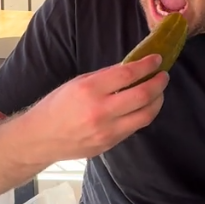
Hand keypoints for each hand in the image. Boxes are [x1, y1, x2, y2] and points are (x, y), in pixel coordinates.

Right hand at [25, 55, 168, 162]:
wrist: (40, 139)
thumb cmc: (58, 105)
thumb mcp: (79, 81)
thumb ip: (107, 76)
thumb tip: (132, 68)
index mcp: (90, 89)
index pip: (128, 74)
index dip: (147, 65)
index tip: (157, 59)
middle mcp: (100, 111)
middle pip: (143, 95)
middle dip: (159, 83)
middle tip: (163, 75)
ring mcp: (107, 131)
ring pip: (146, 115)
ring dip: (158, 100)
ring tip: (158, 91)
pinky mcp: (110, 144)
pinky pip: (135, 127)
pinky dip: (144, 113)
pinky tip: (144, 105)